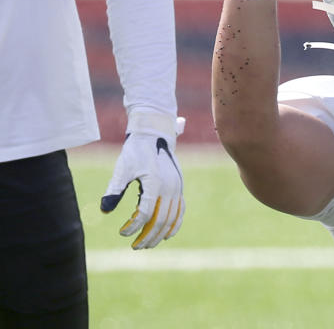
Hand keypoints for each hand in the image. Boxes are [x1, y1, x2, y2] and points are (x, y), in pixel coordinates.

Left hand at [100, 114, 185, 248]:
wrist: (154, 135)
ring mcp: (177, 188)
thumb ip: (115, 189)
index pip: (146, 213)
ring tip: (148, 244)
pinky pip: (180, 210)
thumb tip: (105, 209)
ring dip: (161, 234)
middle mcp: (170, 187)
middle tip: (135, 246)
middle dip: (148, 236)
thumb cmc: (136, 151)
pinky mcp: (179, 187)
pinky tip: (167, 235)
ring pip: (172, 217)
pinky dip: (175, 224)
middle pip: (161, 220)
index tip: (122, 233)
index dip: (134, 226)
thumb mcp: (122, 169)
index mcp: (156, 183)